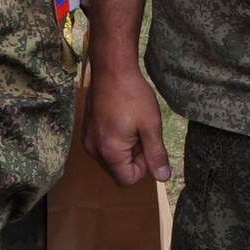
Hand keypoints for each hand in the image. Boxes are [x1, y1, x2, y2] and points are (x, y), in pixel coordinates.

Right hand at [83, 58, 170, 186]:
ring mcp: (88, 139)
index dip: (143, 167)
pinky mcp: (87, 130)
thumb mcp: (151, 125)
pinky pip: (103, 146)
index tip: (147, 144)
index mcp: (109, 152)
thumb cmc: (132, 95)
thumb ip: (156, 154)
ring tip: (131, 124)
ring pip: (111, 158)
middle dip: (133, 157)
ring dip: (125, 148)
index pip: (127, 180)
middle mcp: (94, 149)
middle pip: (118, 170)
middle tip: (140, 132)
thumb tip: (163, 176)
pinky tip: (122, 119)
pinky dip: (115, 140)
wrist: (112, 69)